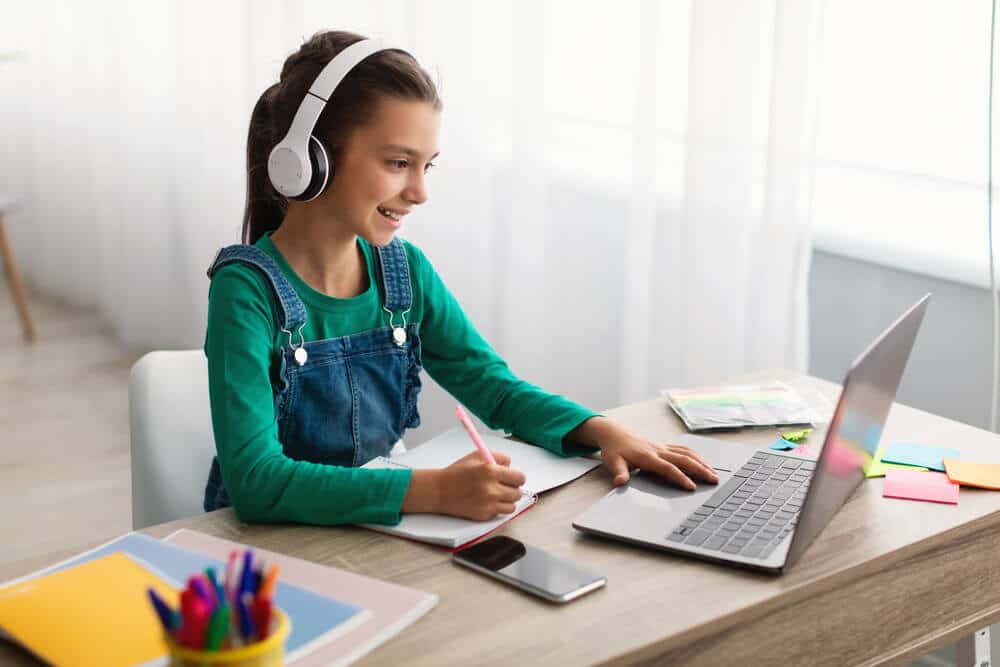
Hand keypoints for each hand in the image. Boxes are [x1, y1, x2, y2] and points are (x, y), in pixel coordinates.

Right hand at [404, 451, 526, 520]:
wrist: (440, 491)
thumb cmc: (458, 472)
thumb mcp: (477, 456)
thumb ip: (498, 458)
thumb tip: (511, 466)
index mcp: (490, 471)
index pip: (519, 478)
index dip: (517, 477)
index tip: (513, 478)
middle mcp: (491, 489)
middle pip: (518, 493)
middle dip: (512, 488)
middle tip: (504, 485)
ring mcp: (488, 504)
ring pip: (512, 505)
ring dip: (507, 500)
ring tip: (496, 494)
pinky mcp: (484, 515)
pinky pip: (500, 513)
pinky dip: (497, 508)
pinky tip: (487, 501)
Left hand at [568, 417, 718, 489]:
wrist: (615, 434)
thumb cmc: (615, 450)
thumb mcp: (613, 462)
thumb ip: (619, 472)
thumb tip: (620, 482)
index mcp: (648, 457)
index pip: (668, 468)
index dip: (680, 477)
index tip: (692, 487)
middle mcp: (658, 450)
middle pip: (683, 459)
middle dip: (700, 470)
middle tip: (714, 480)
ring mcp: (663, 447)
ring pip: (687, 453)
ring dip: (702, 463)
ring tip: (714, 473)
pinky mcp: (665, 446)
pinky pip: (684, 449)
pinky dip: (696, 456)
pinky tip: (704, 463)